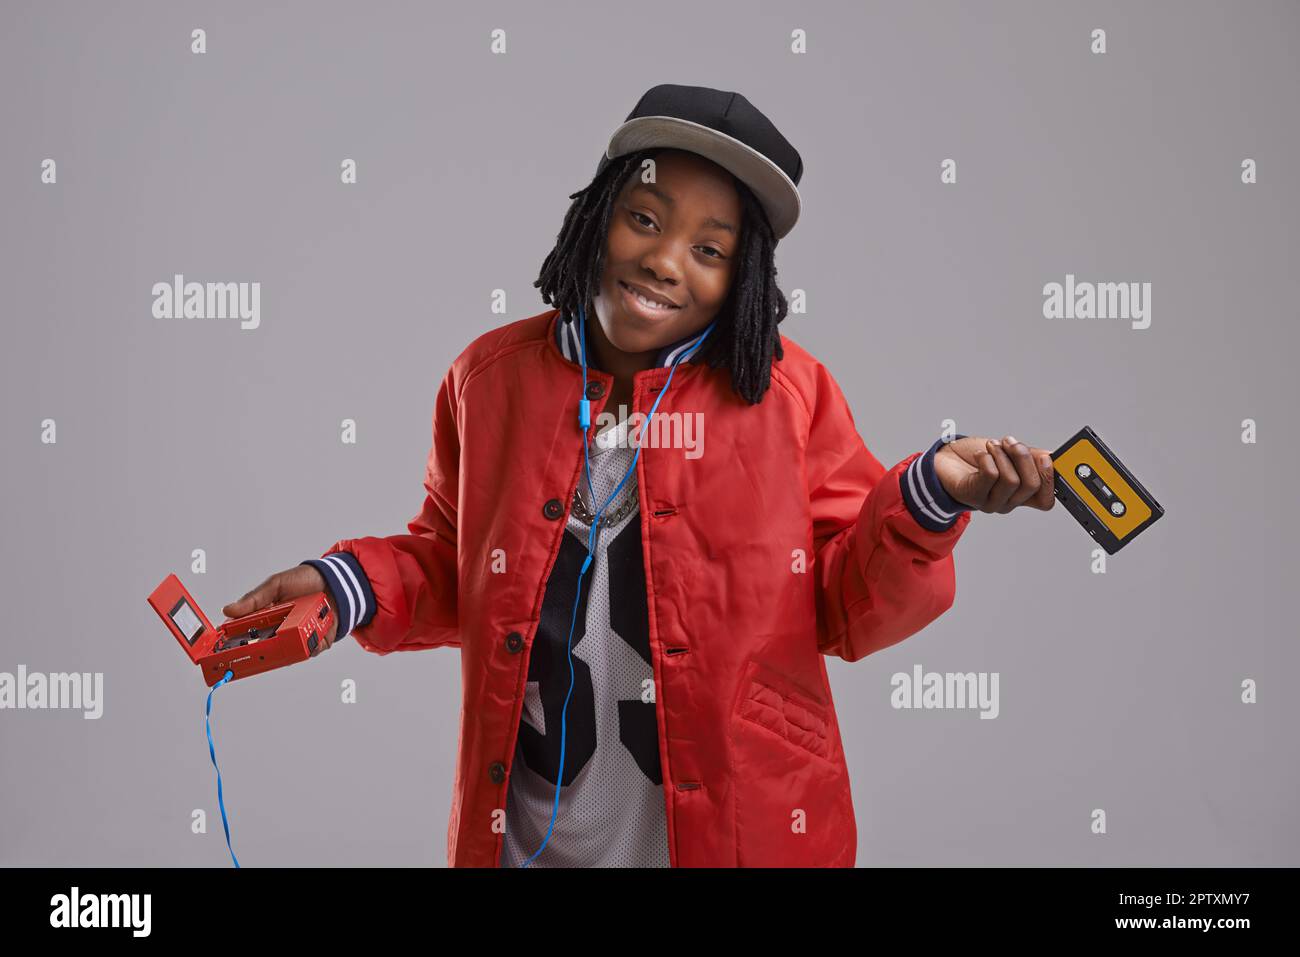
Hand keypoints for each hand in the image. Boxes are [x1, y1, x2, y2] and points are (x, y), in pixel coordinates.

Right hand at [222, 565, 338, 654]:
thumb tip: (228, 610)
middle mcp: (281, 631)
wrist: (335, 581)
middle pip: (265, 649)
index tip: (225, 648)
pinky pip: (309, 651)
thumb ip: (254, 599)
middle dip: (261, 651)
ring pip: (287, 652)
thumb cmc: (304, 580)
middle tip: (258, 646)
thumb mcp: (275, 585)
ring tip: (290, 634)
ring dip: (287, 647)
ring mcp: (298, 637)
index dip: (235, 643)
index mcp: (266, 618)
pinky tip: (310, 637)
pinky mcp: (316, 641)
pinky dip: (309, 647)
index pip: (246, 634)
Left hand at [934, 434, 1055, 513]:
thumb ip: (1032, 457)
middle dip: (1024, 457)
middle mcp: (1009, 502)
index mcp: (1022, 495)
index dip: (1050, 480)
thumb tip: (1053, 456)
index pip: (1046, 500)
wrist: (946, 460)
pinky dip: (987, 458)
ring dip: (1002, 454)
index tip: (1047, 456)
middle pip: (1031, 485)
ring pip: (1011, 479)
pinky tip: (981, 454)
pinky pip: (990, 475)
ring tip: (992, 445)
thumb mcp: (1010, 454)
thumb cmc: (979, 459)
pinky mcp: (973, 496)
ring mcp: (991, 503)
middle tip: (1011, 442)